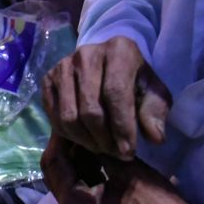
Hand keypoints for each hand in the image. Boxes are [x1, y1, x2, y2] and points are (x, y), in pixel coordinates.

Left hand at [39, 133, 190, 203]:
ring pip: (65, 178)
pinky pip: (77, 185)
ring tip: (83, 130)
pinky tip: (92, 148)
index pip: (54, 164)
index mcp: (74, 203)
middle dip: (63, 147)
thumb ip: (100, 149)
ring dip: (72, 156)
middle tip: (73, 122)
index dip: (59, 138)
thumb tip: (82, 128)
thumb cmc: (154, 200)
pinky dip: (82, 168)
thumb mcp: (126, 168)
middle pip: (55, 172)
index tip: (66, 117)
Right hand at [42, 37, 170, 160]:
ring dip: (86, 140)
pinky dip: (69, 135)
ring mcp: (63, 66)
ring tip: (101, 147)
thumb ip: (155, 113)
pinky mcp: (48, 80)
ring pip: (69, 117)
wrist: (108, 62)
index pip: (116, 93)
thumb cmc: (133, 79)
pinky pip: (54, 117)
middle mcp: (87, 54)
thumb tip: (156, 138)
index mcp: (119, 50)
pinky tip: (85, 138)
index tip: (128, 152)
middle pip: (90, 109)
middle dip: (103, 138)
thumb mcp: (152, 92)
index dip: (122, 127)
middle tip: (114, 153)